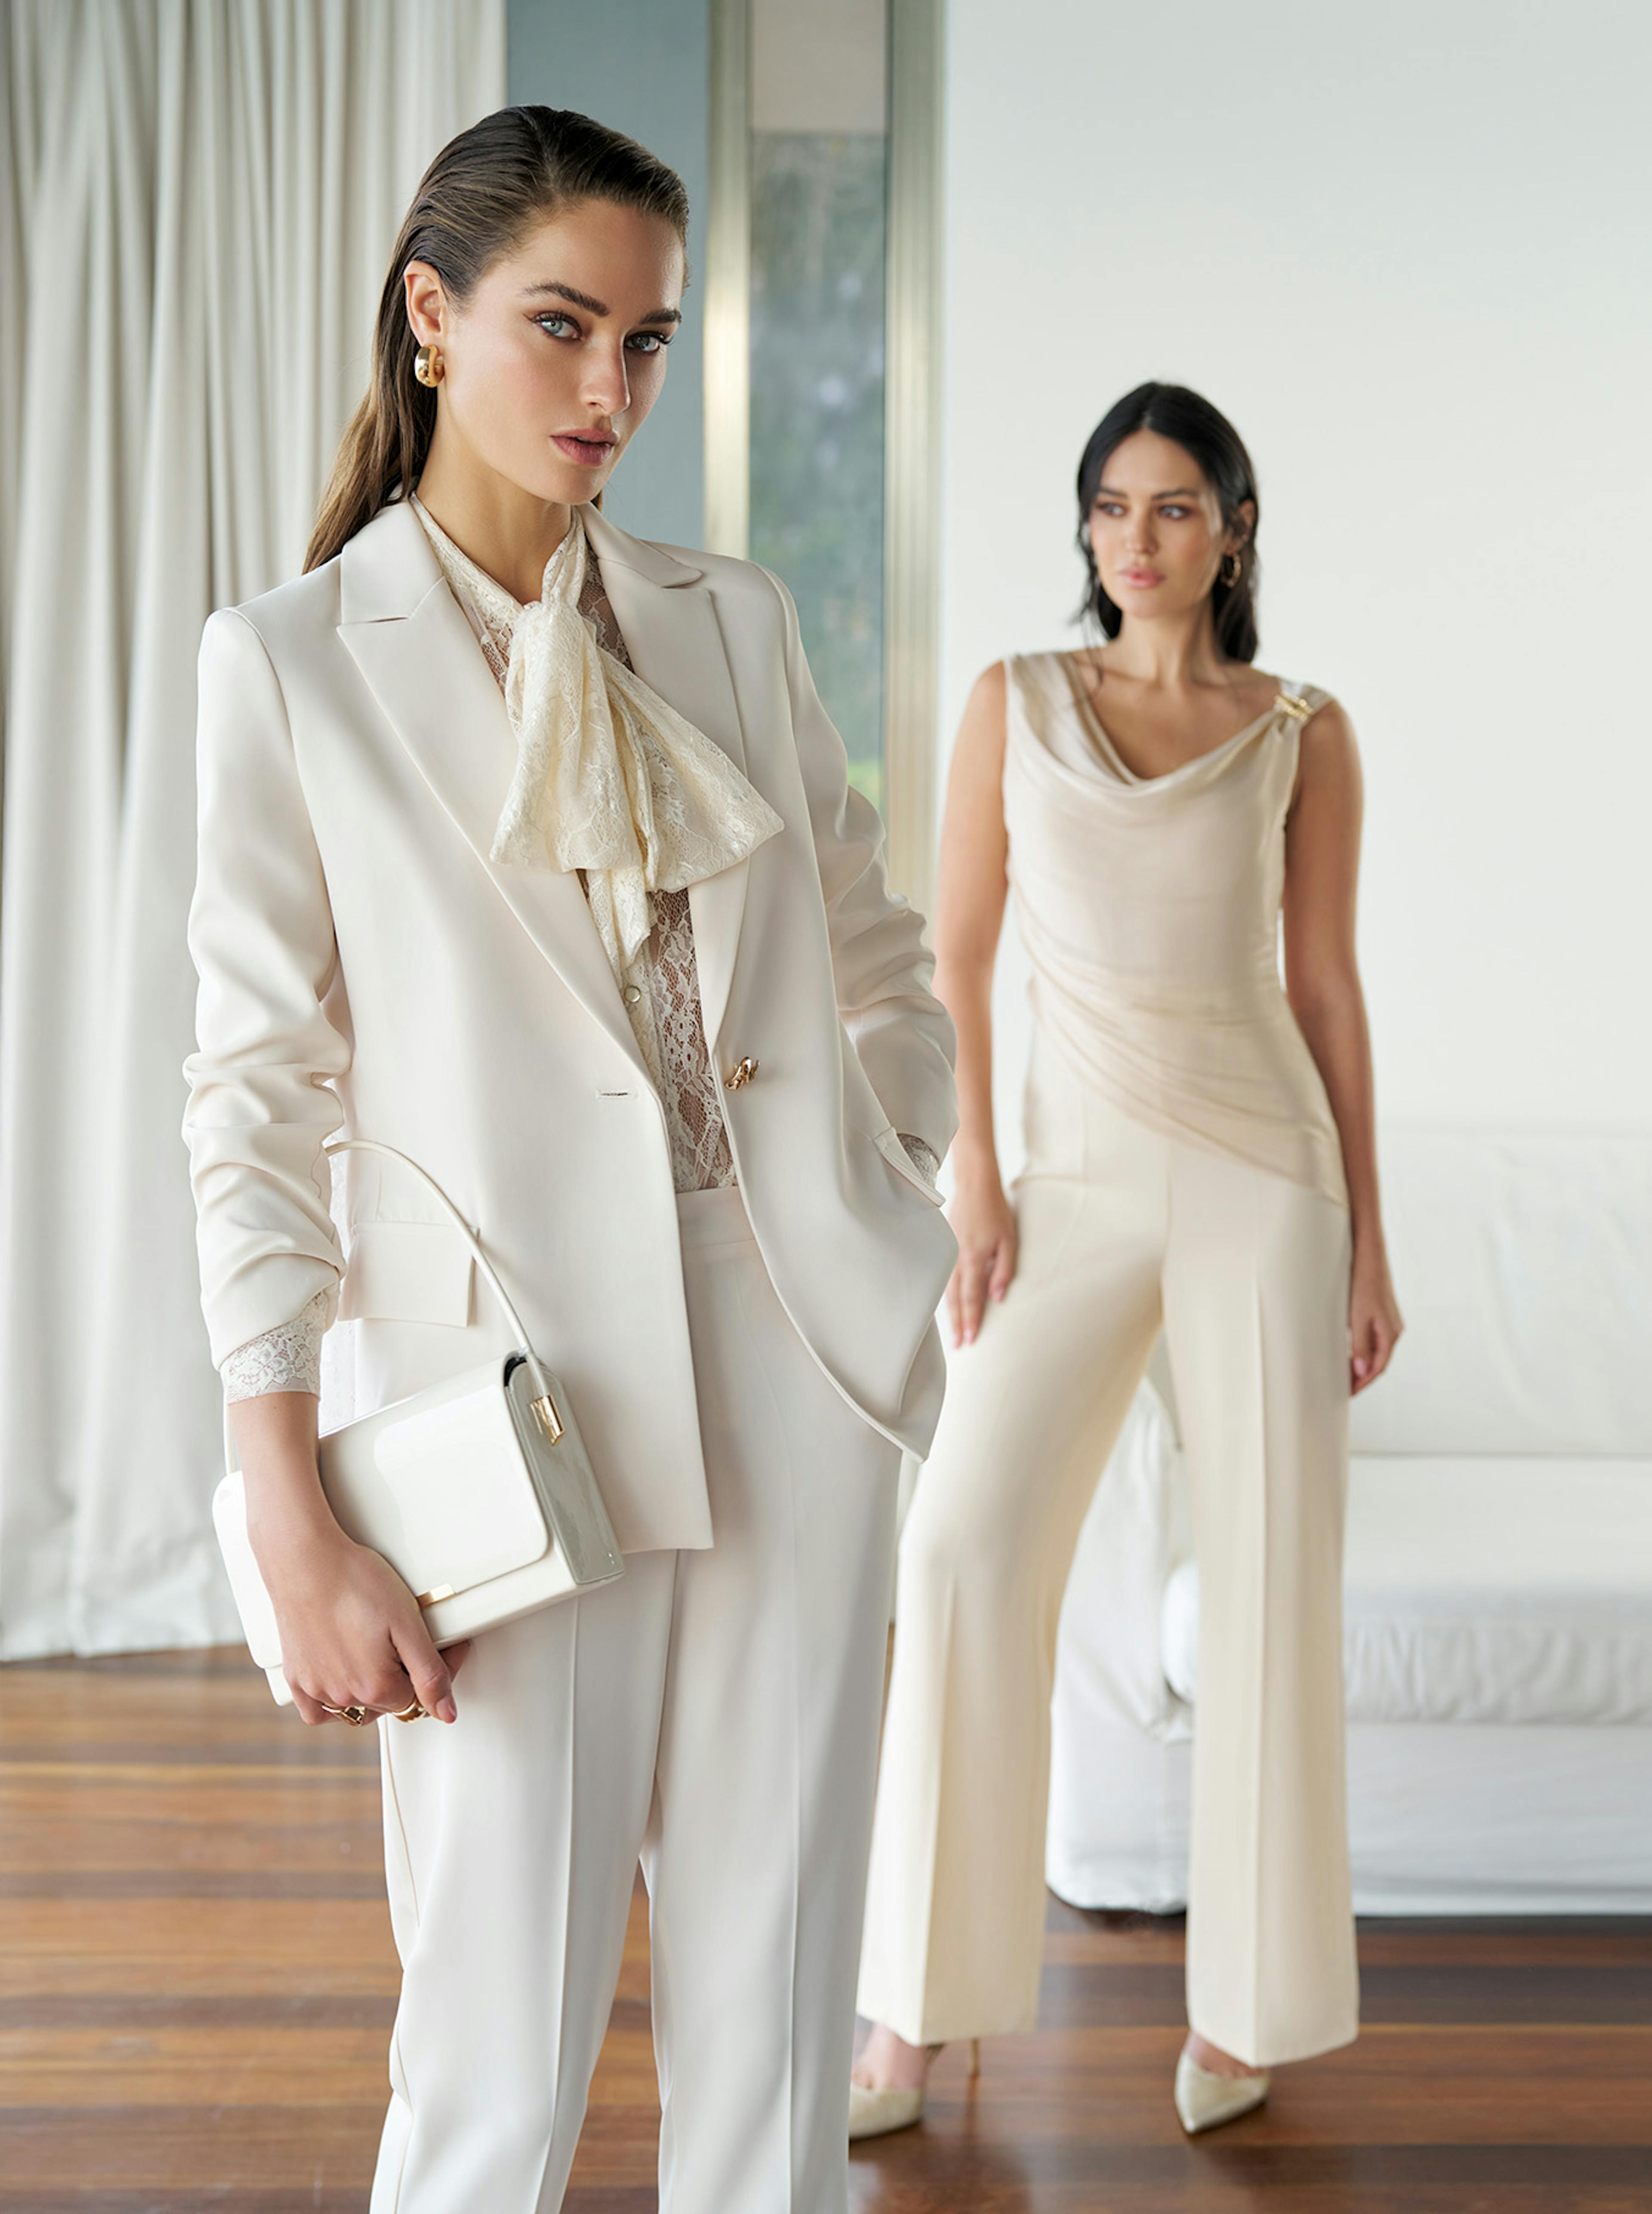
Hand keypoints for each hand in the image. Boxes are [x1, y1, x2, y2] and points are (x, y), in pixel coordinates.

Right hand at [233, 1391, 469, 1727]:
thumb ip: (432, 1667)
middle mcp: (343, 1692)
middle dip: (412, 1672)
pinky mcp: (292, 1667)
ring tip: (383, 1649)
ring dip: (372, 1686)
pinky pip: (312, 1703)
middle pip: (391, 1699)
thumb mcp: (406, 1619)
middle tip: (420, 1635)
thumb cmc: (353, 1574)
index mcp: (375, 1684)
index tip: (451, 1638)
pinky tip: (340, 1672)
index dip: (446, 1665)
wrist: (296, 1544)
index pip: (424, 1692)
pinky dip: (328, 1696)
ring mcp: (314, 1683)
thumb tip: (447, 1712)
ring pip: (353, 1703)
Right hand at [945, 1161, 1017, 1347]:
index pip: (972, 1298)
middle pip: (955, 1300)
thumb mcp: (1009, 1240)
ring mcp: (950, 1253)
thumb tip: (998, 1297)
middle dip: (957, 1324)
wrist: (974, 1185)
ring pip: (947, 1291)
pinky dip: (945, 1295)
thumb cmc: (996, 1211)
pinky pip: (945, 1278)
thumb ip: (1005, 1270)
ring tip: (952, 1332)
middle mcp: (959, 1259)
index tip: (970, 1340)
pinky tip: (948, 1304)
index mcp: (975, 1259)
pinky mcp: (947, 1247)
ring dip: (950, 1313)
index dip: (971, 1321)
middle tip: (958, 1347)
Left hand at [1349, 1242, 1402, 1394]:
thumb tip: (1362, 1371)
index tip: (1350, 1393)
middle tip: (1346, 1388)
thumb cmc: (1364, 1284)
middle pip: (1379, 1361)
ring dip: (1364, 1364)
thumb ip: (1361, 1345)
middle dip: (1363, 1377)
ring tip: (1347, 1375)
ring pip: (1377, 1351)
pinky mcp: (1382, 1314)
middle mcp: (1394, 1330)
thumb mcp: (1358, 1318)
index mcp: (1391, 1334)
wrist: (1369, 1257)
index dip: (1363, 1382)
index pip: (1378, 1367)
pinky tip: (1354, 1352)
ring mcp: (1389, 1322)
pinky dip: (1365, 1350)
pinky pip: (1375, 1339)